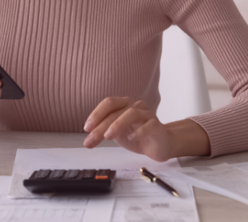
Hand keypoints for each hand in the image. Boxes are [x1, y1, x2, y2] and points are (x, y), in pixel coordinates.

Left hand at [83, 97, 210, 161]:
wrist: (161, 144)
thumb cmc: (137, 136)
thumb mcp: (117, 133)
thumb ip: (104, 130)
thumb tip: (88, 134)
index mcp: (124, 105)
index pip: (108, 103)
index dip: (96, 114)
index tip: (87, 128)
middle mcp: (135, 106)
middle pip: (116, 111)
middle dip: (101, 126)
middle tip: (91, 140)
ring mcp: (147, 114)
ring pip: (132, 113)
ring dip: (118, 124)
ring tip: (108, 136)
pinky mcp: (157, 126)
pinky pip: (149, 125)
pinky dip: (139, 131)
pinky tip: (131, 138)